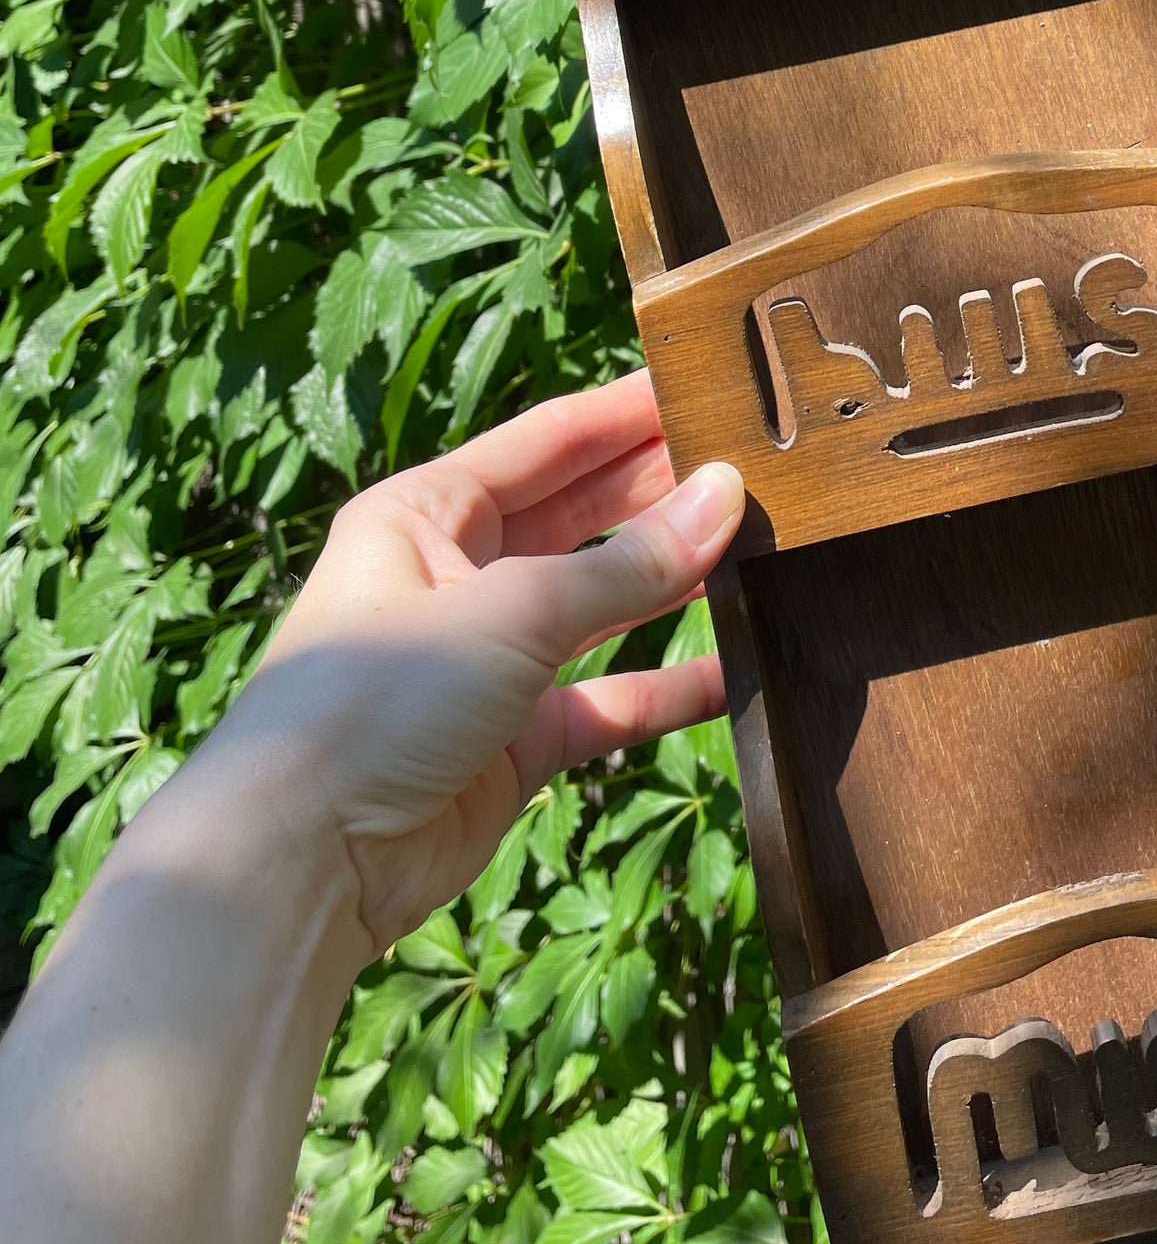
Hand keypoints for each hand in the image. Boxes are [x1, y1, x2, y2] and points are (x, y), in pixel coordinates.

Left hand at [208, 371, 742, 955]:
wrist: (305, 857)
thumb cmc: (380, 701)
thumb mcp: (511, 611)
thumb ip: (627, 565)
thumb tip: (727, 494)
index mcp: (426, 513)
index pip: (547, 442)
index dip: (627, 413)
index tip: (707, 385)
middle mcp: (456, 576)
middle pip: (578, 515)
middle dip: (660, 490)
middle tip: (757, 461)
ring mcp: (488, 662)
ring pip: (600, 606)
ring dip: (671, 580)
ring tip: (763, 544)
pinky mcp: (515, 740)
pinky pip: (610, 698)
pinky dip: (668, 685)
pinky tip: (736, 666)